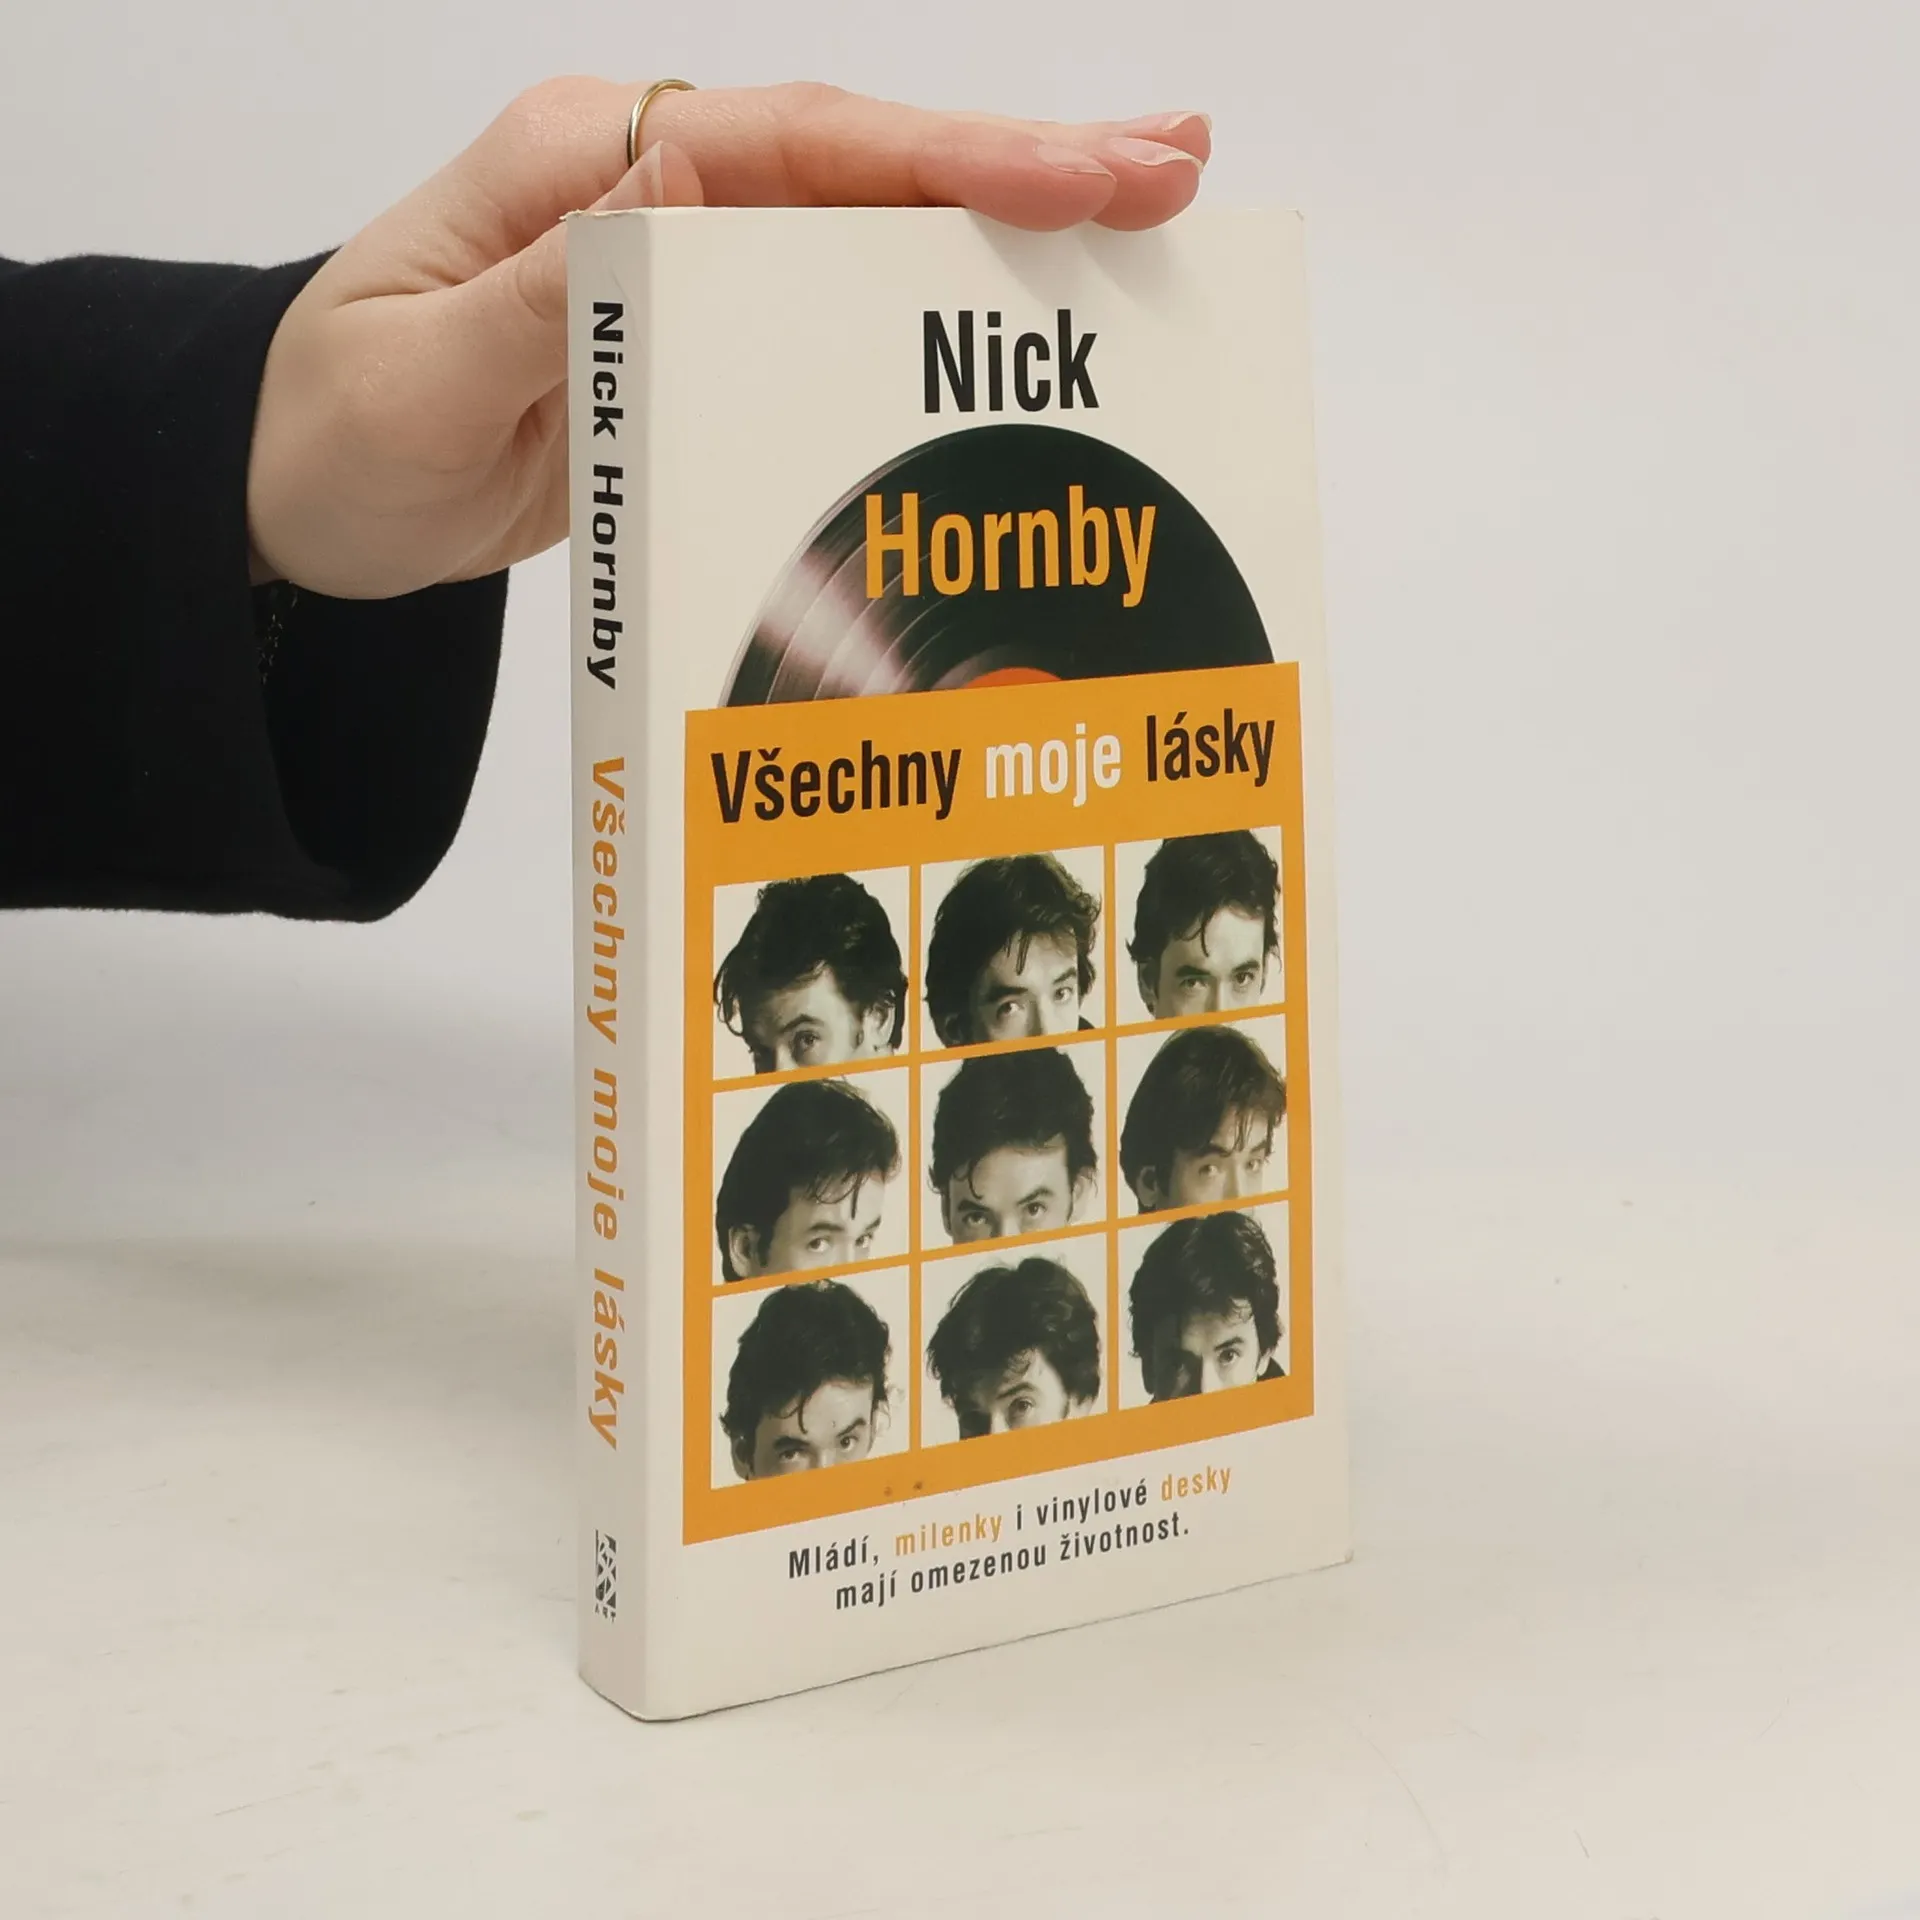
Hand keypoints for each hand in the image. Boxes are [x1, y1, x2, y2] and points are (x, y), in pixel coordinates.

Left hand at [247, 79, 1211, 598]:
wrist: (293, 492)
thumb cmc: (334, 434)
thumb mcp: (419, 378)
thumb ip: (548, 286)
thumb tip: (688, 170)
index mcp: (583, 166)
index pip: (792, 143)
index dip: (942, 157)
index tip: (1075, 178)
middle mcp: (648, 188)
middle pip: (863, 162)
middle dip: (1022, 165)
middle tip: (1176, 168)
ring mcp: (683, 259)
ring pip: (867, 227)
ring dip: (1004, 226)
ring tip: (1143, 220)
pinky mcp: (699, 335)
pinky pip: (833, 308)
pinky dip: (933, 306)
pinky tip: (1014, 320)